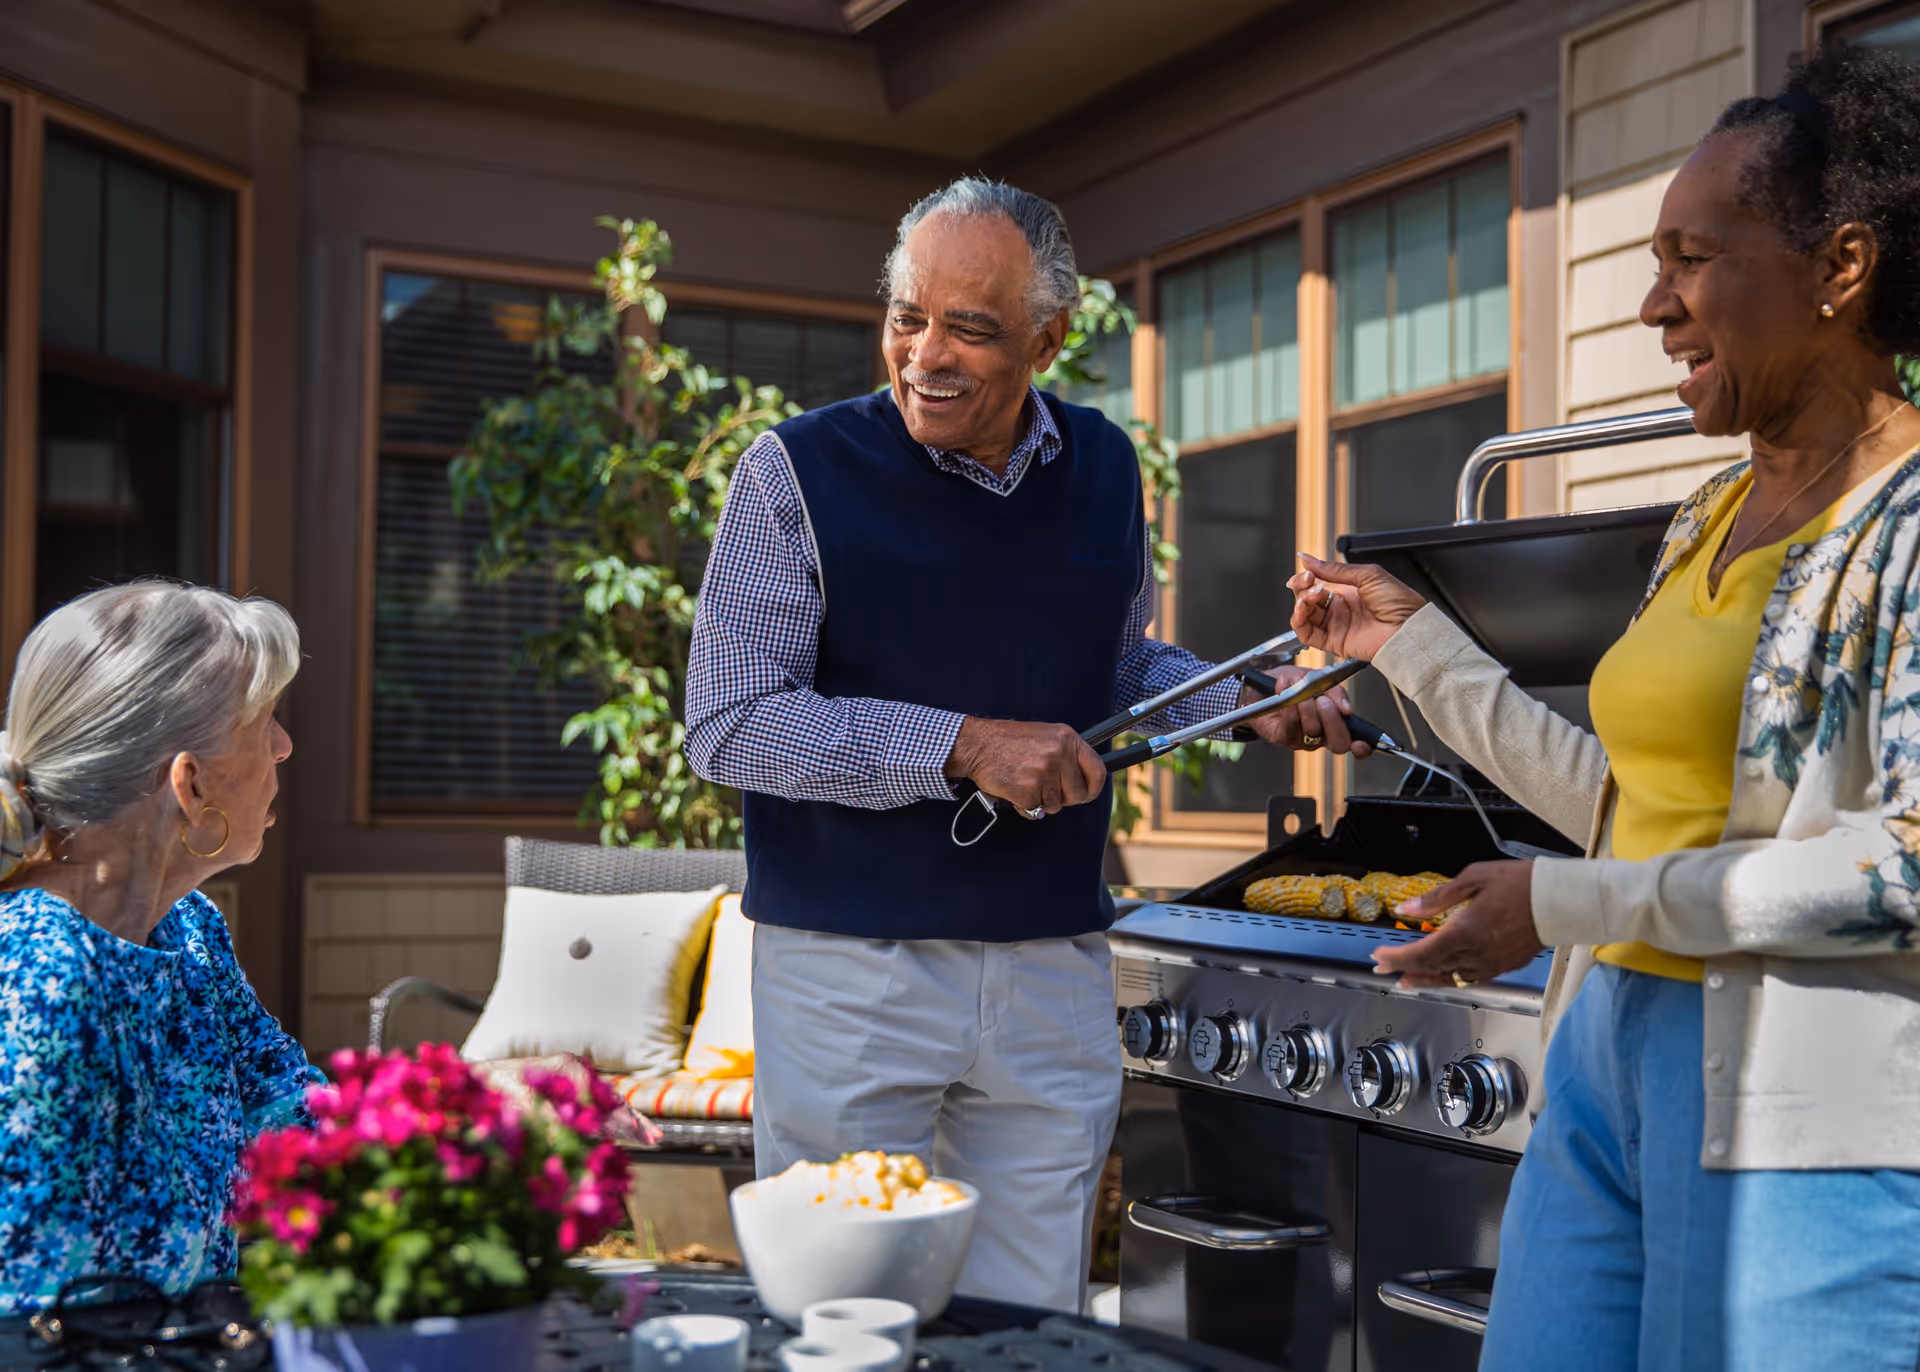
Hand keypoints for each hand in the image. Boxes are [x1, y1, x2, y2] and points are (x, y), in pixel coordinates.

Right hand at [945, 718, 1106, 815]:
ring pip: (1056, 805)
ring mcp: (1044, 773)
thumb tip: (1083, 782)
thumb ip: (1066, 755)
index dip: (1094, 787)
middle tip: (1046, 788)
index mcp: (1067, 739)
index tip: (1087, 793)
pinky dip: (1024, 806)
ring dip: (1041, 801)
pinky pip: (1035, 810)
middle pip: (1078, 794)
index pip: (1098, 770)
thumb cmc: (1008, 741)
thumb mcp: (1046, 736)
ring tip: (1025, 781)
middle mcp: (1059, 754)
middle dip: (1064, 798)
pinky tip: (1014, 789)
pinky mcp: (1028, 790)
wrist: (977, 744)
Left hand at [1242, 671, 1372, 757]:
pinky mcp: (1281, 736)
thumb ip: (1336, 693)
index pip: (1353, 743)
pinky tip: (1285, 690)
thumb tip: (1348, 709)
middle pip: (1337, 744)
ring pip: (1313, 731)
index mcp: (1334, 724)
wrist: (1262, 682)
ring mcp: (1301, 739)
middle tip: (1323, 701)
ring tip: (1299, 688)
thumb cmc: (1294, 683)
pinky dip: (1289, 706)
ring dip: (1306, 706)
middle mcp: (1320, 737)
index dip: (1361, 748)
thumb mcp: (1319, 680)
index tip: (1362, 744)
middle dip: (1333, 721)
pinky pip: (1291, 725)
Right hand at [1287, 553, 1425, 661]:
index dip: (1307, 577)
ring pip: (1304, 615)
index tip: (1307, 571)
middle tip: (1307, 581)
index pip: (1317, 583)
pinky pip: (1307, 634)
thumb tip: (1309, 559)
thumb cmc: (1400, 602)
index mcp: (1347, 591)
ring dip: (1300, 602)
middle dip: (1302, 587)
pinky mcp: (1333, 642)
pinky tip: (1302, 610)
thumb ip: (1335, 569)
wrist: (1409, 627)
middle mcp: (1339, 608)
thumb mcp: (1367, 575)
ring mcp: (1335, 625)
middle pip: (1307, 598)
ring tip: (1309, 596)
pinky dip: (1298, 622)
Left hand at [1370, 861, 1541, 988]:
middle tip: (1383, 967)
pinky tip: (1442, 976)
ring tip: (1406, 979)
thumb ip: (1437, 898)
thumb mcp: (1473, 878)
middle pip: (1431, 969)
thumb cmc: (1519, 883)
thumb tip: (1406, 908)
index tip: (1378, 955)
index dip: (1396, 957)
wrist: (1561, 900)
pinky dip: (1450, 979)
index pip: (1421, 953)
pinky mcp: (1505, 967)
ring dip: (1425, 979)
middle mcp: (1476, 954)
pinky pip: (1471, 979)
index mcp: (1465, 931)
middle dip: (1403, 968)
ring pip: (1450, 979)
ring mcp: (1492, 964)